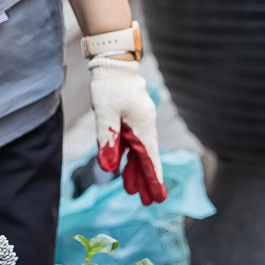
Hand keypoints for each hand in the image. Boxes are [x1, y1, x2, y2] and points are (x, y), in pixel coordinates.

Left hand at [88, 55, 163, 204]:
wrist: (113, 61)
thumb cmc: (110, 86)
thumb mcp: (105, 115)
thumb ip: (108, 141)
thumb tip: (109, 168)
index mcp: (142, 127)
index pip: (149, 159)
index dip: (153, 180)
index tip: (159, 198)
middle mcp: (143, 126)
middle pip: (146, 158)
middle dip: (146, 181)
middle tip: (150, 203)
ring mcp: (137, 122)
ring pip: (137, 152)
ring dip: (135, 171)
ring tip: (133, 192)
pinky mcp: (129, 117)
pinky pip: (130, 142)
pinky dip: (128, 156)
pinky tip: (122, 168)